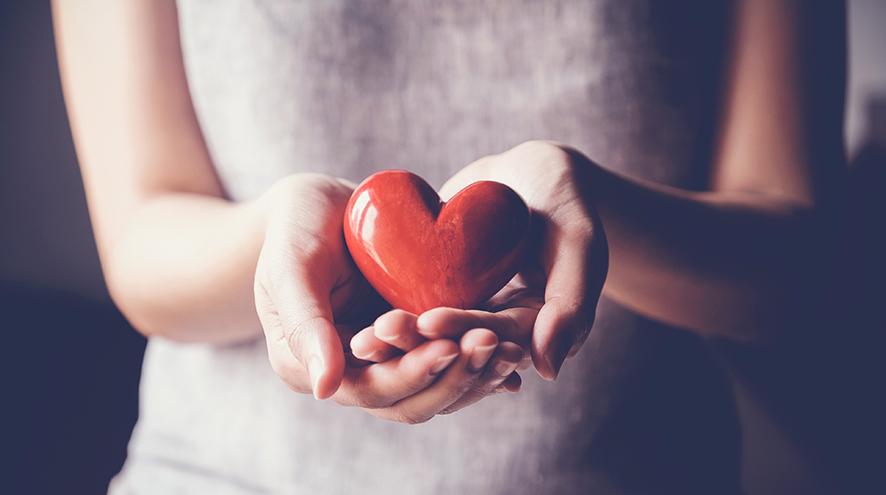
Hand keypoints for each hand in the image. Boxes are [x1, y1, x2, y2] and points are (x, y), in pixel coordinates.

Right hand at [254, 173, 517, 422]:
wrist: (317, 204)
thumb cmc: (294, 226)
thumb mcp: (291, 265)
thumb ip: (303, 323)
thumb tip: (325, 388)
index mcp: (311, 368)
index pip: (370, 390)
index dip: (411, 374)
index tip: (448, 347)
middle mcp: (350, 374)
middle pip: (411, 400)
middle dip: (454, 377)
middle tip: (492, 345)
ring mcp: (384, 360)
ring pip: (436, 387)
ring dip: (475, 374)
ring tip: (512, 351)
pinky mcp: (412, 341)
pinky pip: (448, 359)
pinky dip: (479, 360)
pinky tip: (514, 349)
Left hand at [362, 142, 607, 380]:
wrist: (533, 172)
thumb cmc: (567, 199)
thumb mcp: (580, 242)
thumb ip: (572, 302)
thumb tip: (547, 369)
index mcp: (537, 329)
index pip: (497, 338)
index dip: (462, 330)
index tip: (427, 319)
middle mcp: (499, 329)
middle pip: (458, 343)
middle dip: (419, 342)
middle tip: (378, 333)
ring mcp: (469, 313)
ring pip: (432, 335)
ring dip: (400, 339)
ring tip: (363, 335)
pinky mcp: (443, 294)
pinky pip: (416, 308)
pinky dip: (392, 314)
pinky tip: (360, 316)